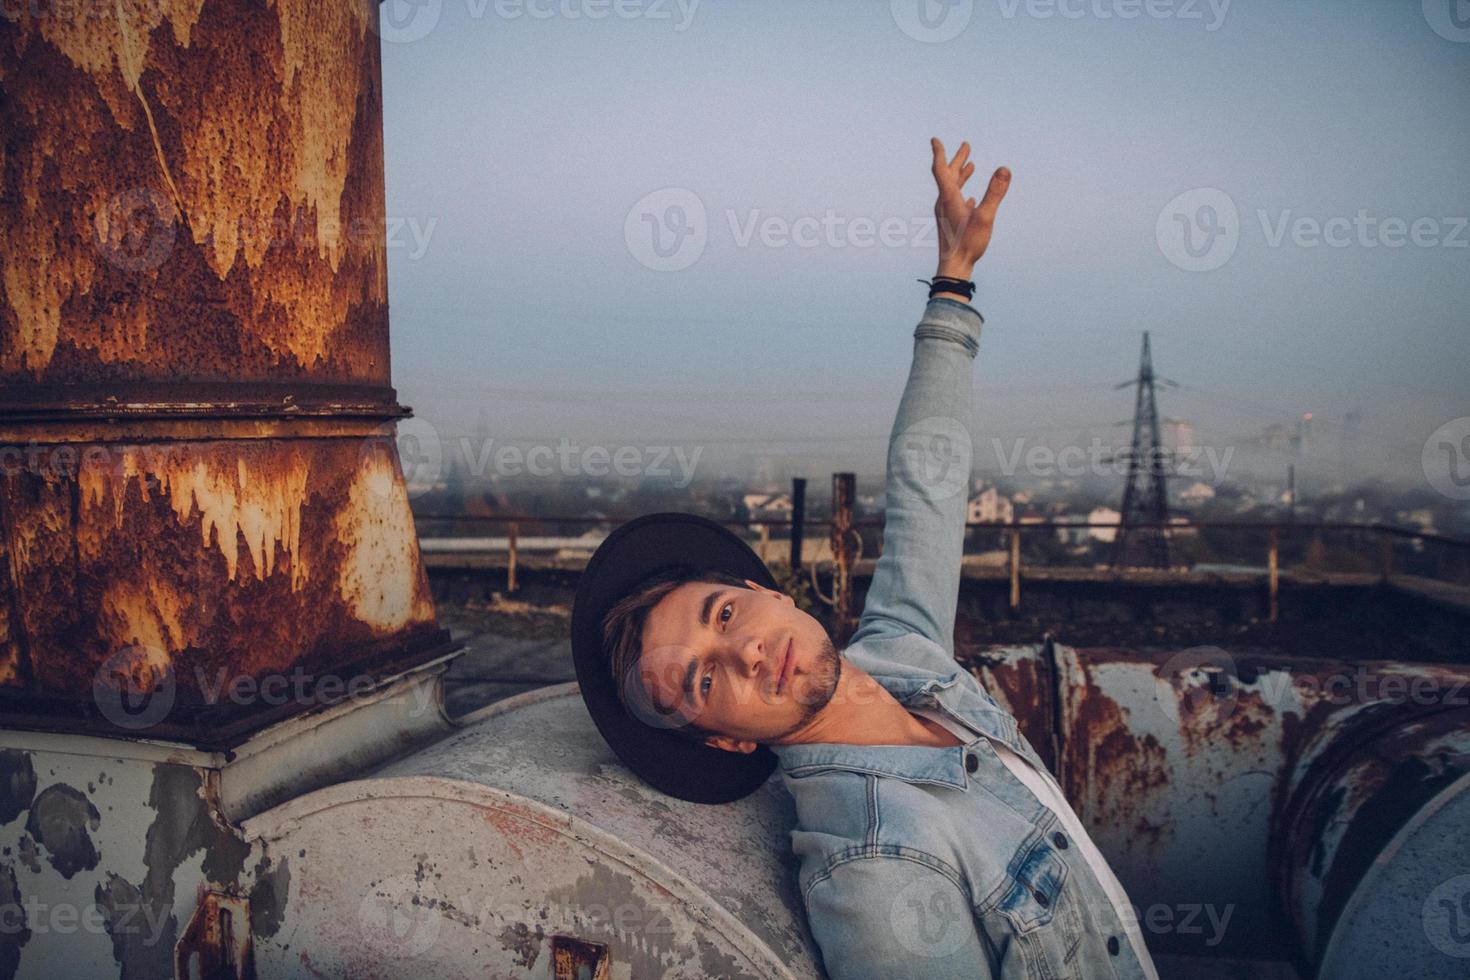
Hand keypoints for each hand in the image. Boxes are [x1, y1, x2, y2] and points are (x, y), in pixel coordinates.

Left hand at [930, 138, 1010, 279]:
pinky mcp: (951, 223)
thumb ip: (995, 192)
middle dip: (957, 159)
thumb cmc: (968, 244)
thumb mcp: (985, 217)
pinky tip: (971, 197)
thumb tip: (1004, 168)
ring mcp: (947, 214)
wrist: (954, 267)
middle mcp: (944, 203)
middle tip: (966, 145)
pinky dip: (963, 193)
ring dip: (961, 175)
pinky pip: (956, 203)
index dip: (939, 153)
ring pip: (953, 189)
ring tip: (971, 164)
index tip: (935, 139)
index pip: (941, 169)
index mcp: (948, 198)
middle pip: (948, 176)